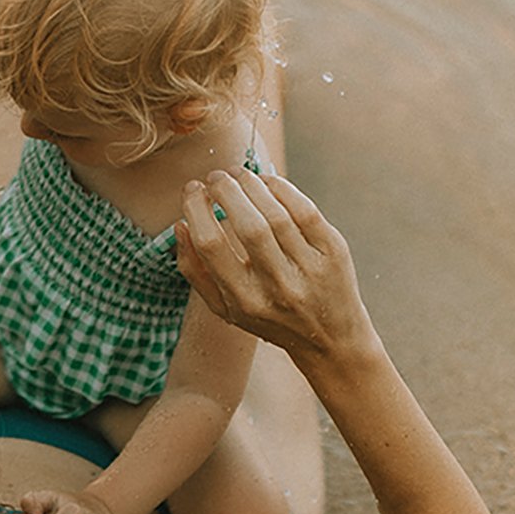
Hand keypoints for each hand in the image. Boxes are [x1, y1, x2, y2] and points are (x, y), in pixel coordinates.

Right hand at [174, 167, 378, 364]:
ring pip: (277, 215)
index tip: (192, 191)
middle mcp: (278, 288)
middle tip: (215, 177)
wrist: (331, 340)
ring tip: (238, 174)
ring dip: (252, 184)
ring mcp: (310, 270)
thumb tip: (180, 224)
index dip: (196, 210)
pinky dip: (282, 189)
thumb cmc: (270, 318)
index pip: (211, 246)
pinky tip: (267, 181)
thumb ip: (195, 270)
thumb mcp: (225, 308)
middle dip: (225, 191)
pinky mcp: (334, 253)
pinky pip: (306, 211)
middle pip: (248, 226)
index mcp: (244, 301)